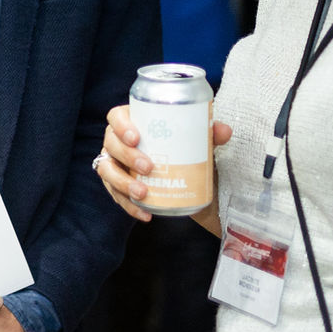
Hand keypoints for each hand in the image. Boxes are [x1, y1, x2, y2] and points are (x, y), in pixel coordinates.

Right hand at [98, 106, 231, 229]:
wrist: (176, 170)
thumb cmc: (177, 146)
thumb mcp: (192, 139)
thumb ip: (207, 133)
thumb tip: (225, 131)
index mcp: (130, 122)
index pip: (116, 117)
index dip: (121, 126)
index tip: (136, 137)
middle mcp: (116, 141)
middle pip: (111, 144)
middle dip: (127, 156)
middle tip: (148, 167)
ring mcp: (113, 163)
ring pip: (107, 171)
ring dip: (123, 183)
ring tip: (143, 193)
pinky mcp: (115, 185)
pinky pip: (116, 195)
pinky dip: (129, 206)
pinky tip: (145, 214)